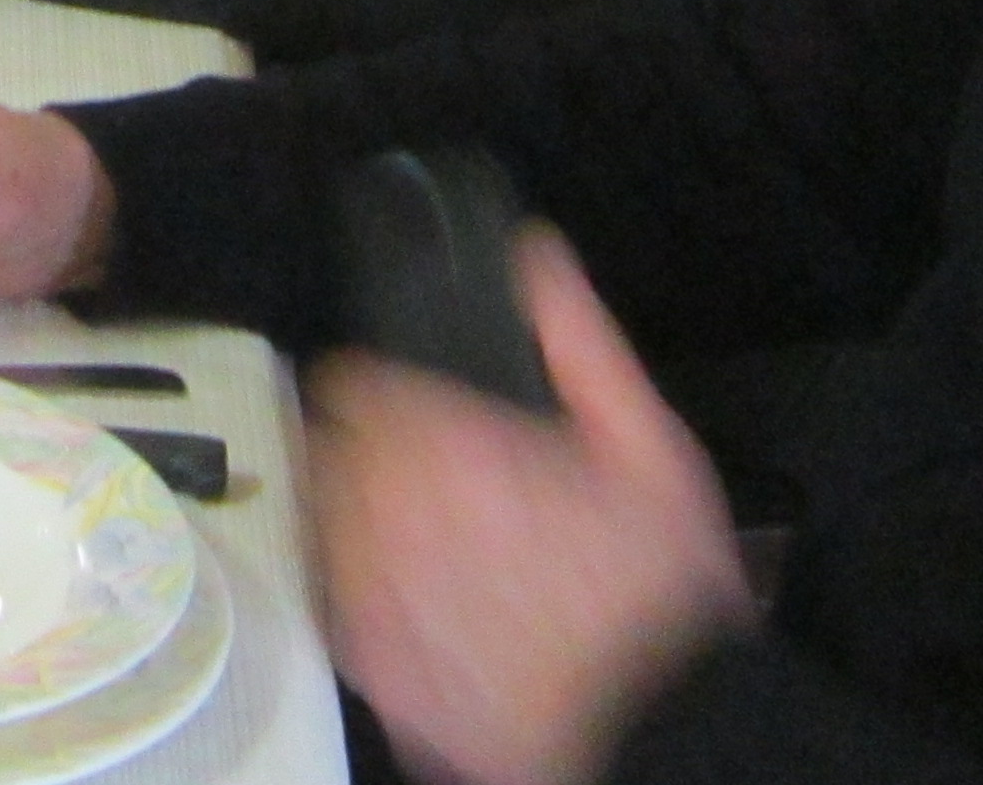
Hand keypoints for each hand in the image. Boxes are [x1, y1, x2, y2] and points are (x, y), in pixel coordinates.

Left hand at [313, 236, 753, 784]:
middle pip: (330, 450)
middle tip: (443, 492)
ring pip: (324, 523)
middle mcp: (384, 508)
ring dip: (363, 524)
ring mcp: (367, 591)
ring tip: (441, 554)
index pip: (349, 384)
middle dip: (373, 457)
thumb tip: (538, 251)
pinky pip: (336, 602)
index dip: (382, 395)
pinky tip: (430, 609)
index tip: (421, 420)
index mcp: (442, 441)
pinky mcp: (367, 661)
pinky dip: (368, 599)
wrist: (658, 731)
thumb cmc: (656, 592)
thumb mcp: (650, 452)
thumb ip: (581, 341)